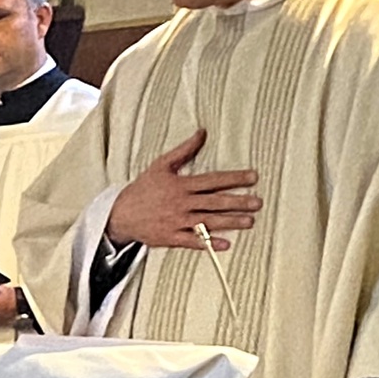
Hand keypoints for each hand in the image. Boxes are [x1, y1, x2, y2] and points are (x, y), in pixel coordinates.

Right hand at [104, 129, 260, 250]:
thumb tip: (202, 133)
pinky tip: (226, 244)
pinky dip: (209, 243)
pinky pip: (192, 241)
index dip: (234, 178)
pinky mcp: (171, 237)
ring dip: (230, 222)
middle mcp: (181, 203)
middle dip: (238, 202)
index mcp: (180, 184)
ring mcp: (176, 221)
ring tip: (250, 221)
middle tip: (258, 202)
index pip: (212, 180)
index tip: (253, 177)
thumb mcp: (161, 165)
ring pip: (207, 221)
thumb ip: (184, 150)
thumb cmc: (143, 188)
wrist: (120, 214)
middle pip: (214, 202)